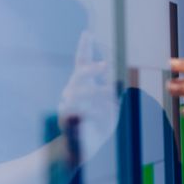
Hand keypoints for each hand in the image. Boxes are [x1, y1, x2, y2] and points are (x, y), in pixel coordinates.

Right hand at [58, 31, 117, 160]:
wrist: (80, 150)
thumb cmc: (96, 128)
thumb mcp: (110, 110)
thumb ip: (112, 96)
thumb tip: (117, 83)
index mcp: (84, 87)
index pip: (82, 64)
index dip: (84, 49)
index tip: (87, 33)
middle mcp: (72, 92)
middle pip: (79, 75)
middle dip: (91, 70)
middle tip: (105, 66)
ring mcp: (67, 106)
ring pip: (78, 92)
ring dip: (95, 93)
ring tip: (109, 98)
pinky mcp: (66, 120)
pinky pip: (75, 111)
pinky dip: (85, 112)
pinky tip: (90, 115)